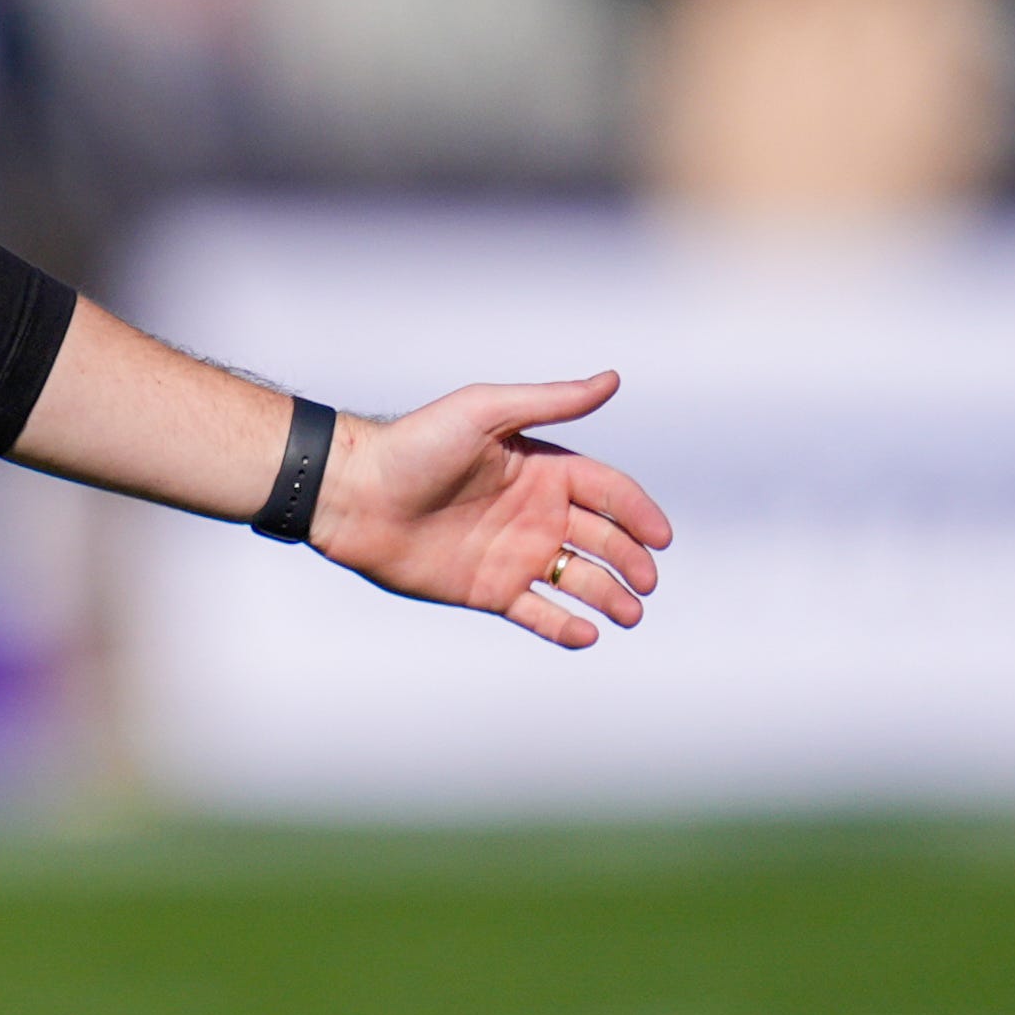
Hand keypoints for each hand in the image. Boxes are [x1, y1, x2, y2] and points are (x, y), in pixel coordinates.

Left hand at [311, 371, 672, 649]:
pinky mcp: (486, 589)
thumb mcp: (485, 412)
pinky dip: (564, 627)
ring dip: (608, 598)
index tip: (662, 540)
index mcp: (542, 468)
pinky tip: (587, 635)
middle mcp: (534, 512)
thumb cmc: (415, 444)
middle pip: (601, 540)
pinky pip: (536, 613)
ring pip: (577, 580)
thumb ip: (550, 401)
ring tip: (629, 615)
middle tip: (646, 583)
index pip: (608, 491)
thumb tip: (613, 379)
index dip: (638, 514)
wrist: (352, 493)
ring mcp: (513, 553)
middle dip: (631, 562)